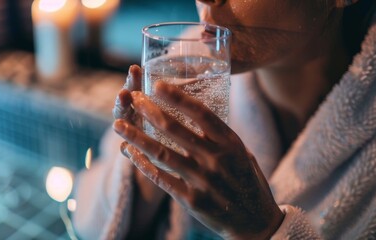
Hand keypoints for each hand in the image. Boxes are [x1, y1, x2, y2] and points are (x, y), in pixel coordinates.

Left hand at [113, 81, 283, 239]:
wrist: (256, 222)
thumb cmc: (248, 182)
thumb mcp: (242, 153)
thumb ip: (220, 137)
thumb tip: (193, 114)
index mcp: (231, 143)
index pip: (201, 113)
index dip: (178, 97)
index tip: (157, 85)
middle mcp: (216, 159)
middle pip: (175, 129)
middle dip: (150, 111)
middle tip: (133, 98)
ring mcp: (203, 181)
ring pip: (162, 153)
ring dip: (137, 137)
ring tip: (118, 124)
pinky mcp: (191, 200)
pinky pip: (161, 178)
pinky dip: (142, 164)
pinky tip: (129, 152)